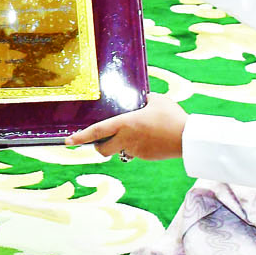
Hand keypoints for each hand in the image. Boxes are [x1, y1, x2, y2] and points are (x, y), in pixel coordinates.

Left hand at [66, 96, 186, 160]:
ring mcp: (135, 150)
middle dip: (98, 147)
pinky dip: (137, 146)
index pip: (96, 131)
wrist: (187, 138)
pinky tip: (150, 137)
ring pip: (120, 150)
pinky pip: (135, 152)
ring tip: (136, 133)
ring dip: (121, 145)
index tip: (68, 141)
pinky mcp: (145, 157)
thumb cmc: (171, 117)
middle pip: (102, 149)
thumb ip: (146, 99)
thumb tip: (144, 98)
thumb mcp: (157, 100)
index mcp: (125, 123)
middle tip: (100, 141)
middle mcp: (126, 139)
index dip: (80, 137)